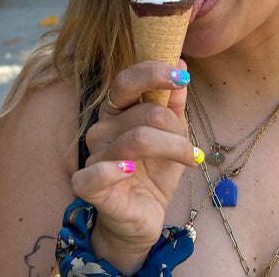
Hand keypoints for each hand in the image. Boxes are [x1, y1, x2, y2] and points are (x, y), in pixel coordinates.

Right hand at [70, 59, 200, 272]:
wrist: (144, 216)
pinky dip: (114, 170)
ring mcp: (94, 157)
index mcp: (117, 110)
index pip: (126, 79)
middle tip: (190, 146)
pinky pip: (95, 174)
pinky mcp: (89, 187)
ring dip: (174, 148)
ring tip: (190, 159)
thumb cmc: (156, 170)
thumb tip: (181, 62)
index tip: (182, 76)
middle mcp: (102, 129)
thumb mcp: (174, 132)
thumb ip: (174, 99)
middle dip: (176, 127)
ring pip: (138, 139)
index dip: (154, 73)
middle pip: (145, 112)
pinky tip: (132, 171)